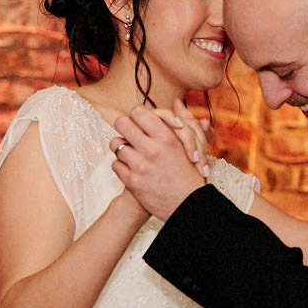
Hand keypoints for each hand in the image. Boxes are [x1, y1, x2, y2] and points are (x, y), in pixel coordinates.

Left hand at [111, 106, 206, 220]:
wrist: (188, 205)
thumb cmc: (191, 173)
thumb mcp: (190, 145)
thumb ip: (183, 121)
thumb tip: (177, 102)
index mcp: (167, 138)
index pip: (138, 112)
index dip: (137, 115)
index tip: (140, 122)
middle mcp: (152, 150)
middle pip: (121, 123)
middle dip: (124, 127)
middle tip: (130, 133)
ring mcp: (140, 166)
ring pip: (116, 144)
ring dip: (122, 147)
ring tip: (131, 152)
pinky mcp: (132, 182)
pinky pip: (115, 165)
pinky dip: (122, 166)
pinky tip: (132, 168)